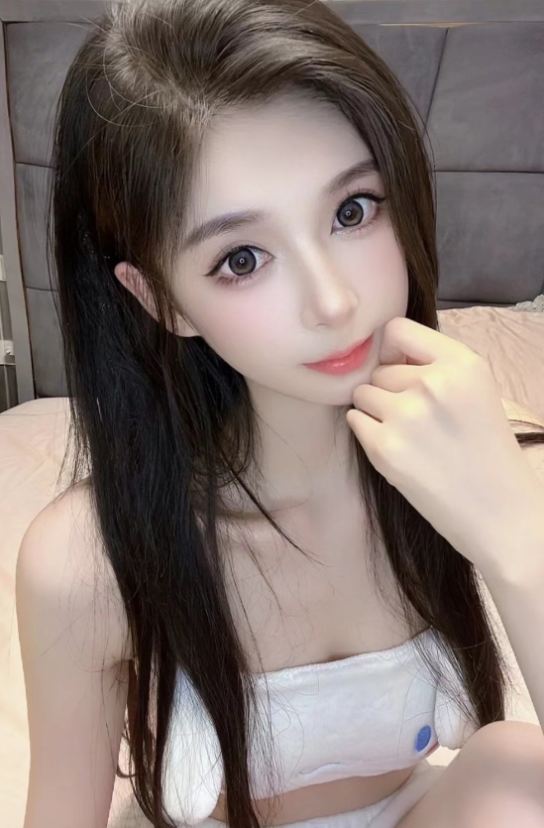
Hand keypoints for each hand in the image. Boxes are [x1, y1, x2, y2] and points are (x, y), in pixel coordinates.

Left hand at [346, 316, 542, 572]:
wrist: (501, 515)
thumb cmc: (487, 452)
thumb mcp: (476, 392)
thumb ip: (435, 366)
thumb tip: (384, 353)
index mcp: (462, 364)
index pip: (397, 329)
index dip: (392, 350)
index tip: (399, 369)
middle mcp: (433, 383)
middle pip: (378, 369)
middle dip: (388, 390)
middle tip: (417, 420)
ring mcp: (406, 415)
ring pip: (362, 394)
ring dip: (375, 411)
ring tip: (409, 436)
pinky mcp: (384, 447)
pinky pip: (355, 420)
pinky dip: (367, 433)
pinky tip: (398, 450)